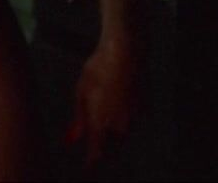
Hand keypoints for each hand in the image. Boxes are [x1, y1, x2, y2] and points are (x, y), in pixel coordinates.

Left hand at [65, 38, 137, 167]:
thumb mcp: (81, 92)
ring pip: (123, 132)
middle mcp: (120, 124)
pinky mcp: (145, 106)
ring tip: (105, 109)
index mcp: (100, 122)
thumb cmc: (98, 69)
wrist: (125, 51)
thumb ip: (78, 118)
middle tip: (95, 135)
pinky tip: (119, 99)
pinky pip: (133, 118)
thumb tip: (72, 138)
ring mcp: (134, 116)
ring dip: (114, 129)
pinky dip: (125, 115)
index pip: (96, 152)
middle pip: (112, 145)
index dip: (91, 161)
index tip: (87, 166)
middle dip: (104, 144)